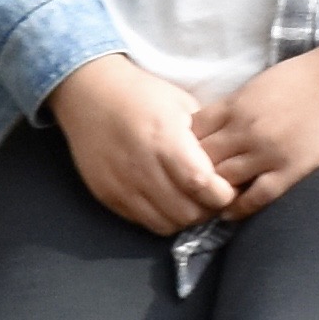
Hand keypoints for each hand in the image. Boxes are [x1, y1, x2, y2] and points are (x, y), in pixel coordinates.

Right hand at [56, 50, 235, 235]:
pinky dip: (161, 217)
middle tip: (212, 197)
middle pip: (187, 212)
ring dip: (185, 217)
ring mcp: (122, 186)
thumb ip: (204, 138)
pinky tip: (167, 200)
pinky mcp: (108, 196)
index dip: (223, 193)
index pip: (202, 184)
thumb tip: (228, 166)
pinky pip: (143, 222)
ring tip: (190, 200)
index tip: (229, 186)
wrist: (89, 95)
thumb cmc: (142, 95)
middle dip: (207, 209)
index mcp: (165, 140)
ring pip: (166, 224)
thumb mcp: (181, 105)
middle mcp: (142, 168)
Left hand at [197, 39, 318, 220]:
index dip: (184, 148)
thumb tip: (217, 125)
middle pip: (202, 160)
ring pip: (223, 181)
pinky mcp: (291, 170)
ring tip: (207, 204)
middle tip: (189, 188)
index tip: (184, 159)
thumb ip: (237, 105)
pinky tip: (231, 213)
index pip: (193, 133)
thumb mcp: (261, 83)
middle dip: (193, 174)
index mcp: (237, 105)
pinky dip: (239, 208)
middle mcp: (245, 129)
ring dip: (214, 193)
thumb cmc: (308, 76)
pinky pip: (256, 197)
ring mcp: (267, 151)